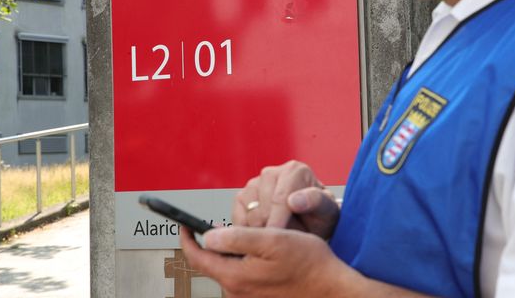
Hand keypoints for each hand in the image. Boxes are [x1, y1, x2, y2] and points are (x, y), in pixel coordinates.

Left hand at [180, 225, 358, 297]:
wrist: (332, 288)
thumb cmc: (308, 263)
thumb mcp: (272, 240)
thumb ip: (237, 237)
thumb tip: (208, 236)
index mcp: (236, 277)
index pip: (199, 257)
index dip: (188, 238)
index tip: (183, 223)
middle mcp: (238, 291)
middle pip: (212, 263)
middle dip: (211, 242)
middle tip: (217, 223)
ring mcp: (249, 295)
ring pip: (228, 268)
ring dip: (229, 250)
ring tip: (243, 233)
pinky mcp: (260, 295)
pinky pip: (242, 274)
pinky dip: (242, 259)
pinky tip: (259, 249)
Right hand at [233, 160, 339, 238]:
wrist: (311, 223)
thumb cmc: (320, 216)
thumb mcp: (328, 211)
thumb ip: (315, 202)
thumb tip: (294, 200)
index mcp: (295, 170)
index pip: (280, 199)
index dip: (278, 223)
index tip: (277, 239)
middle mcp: (272, 173)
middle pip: (262, 209)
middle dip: (272, 230)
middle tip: (285, 242)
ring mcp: (254, 183)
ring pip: (249, 215)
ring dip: (261, 231)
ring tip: (278, 237)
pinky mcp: (242, 197)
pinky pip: (238, 218)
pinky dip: (248, 231)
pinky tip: (264, 235)